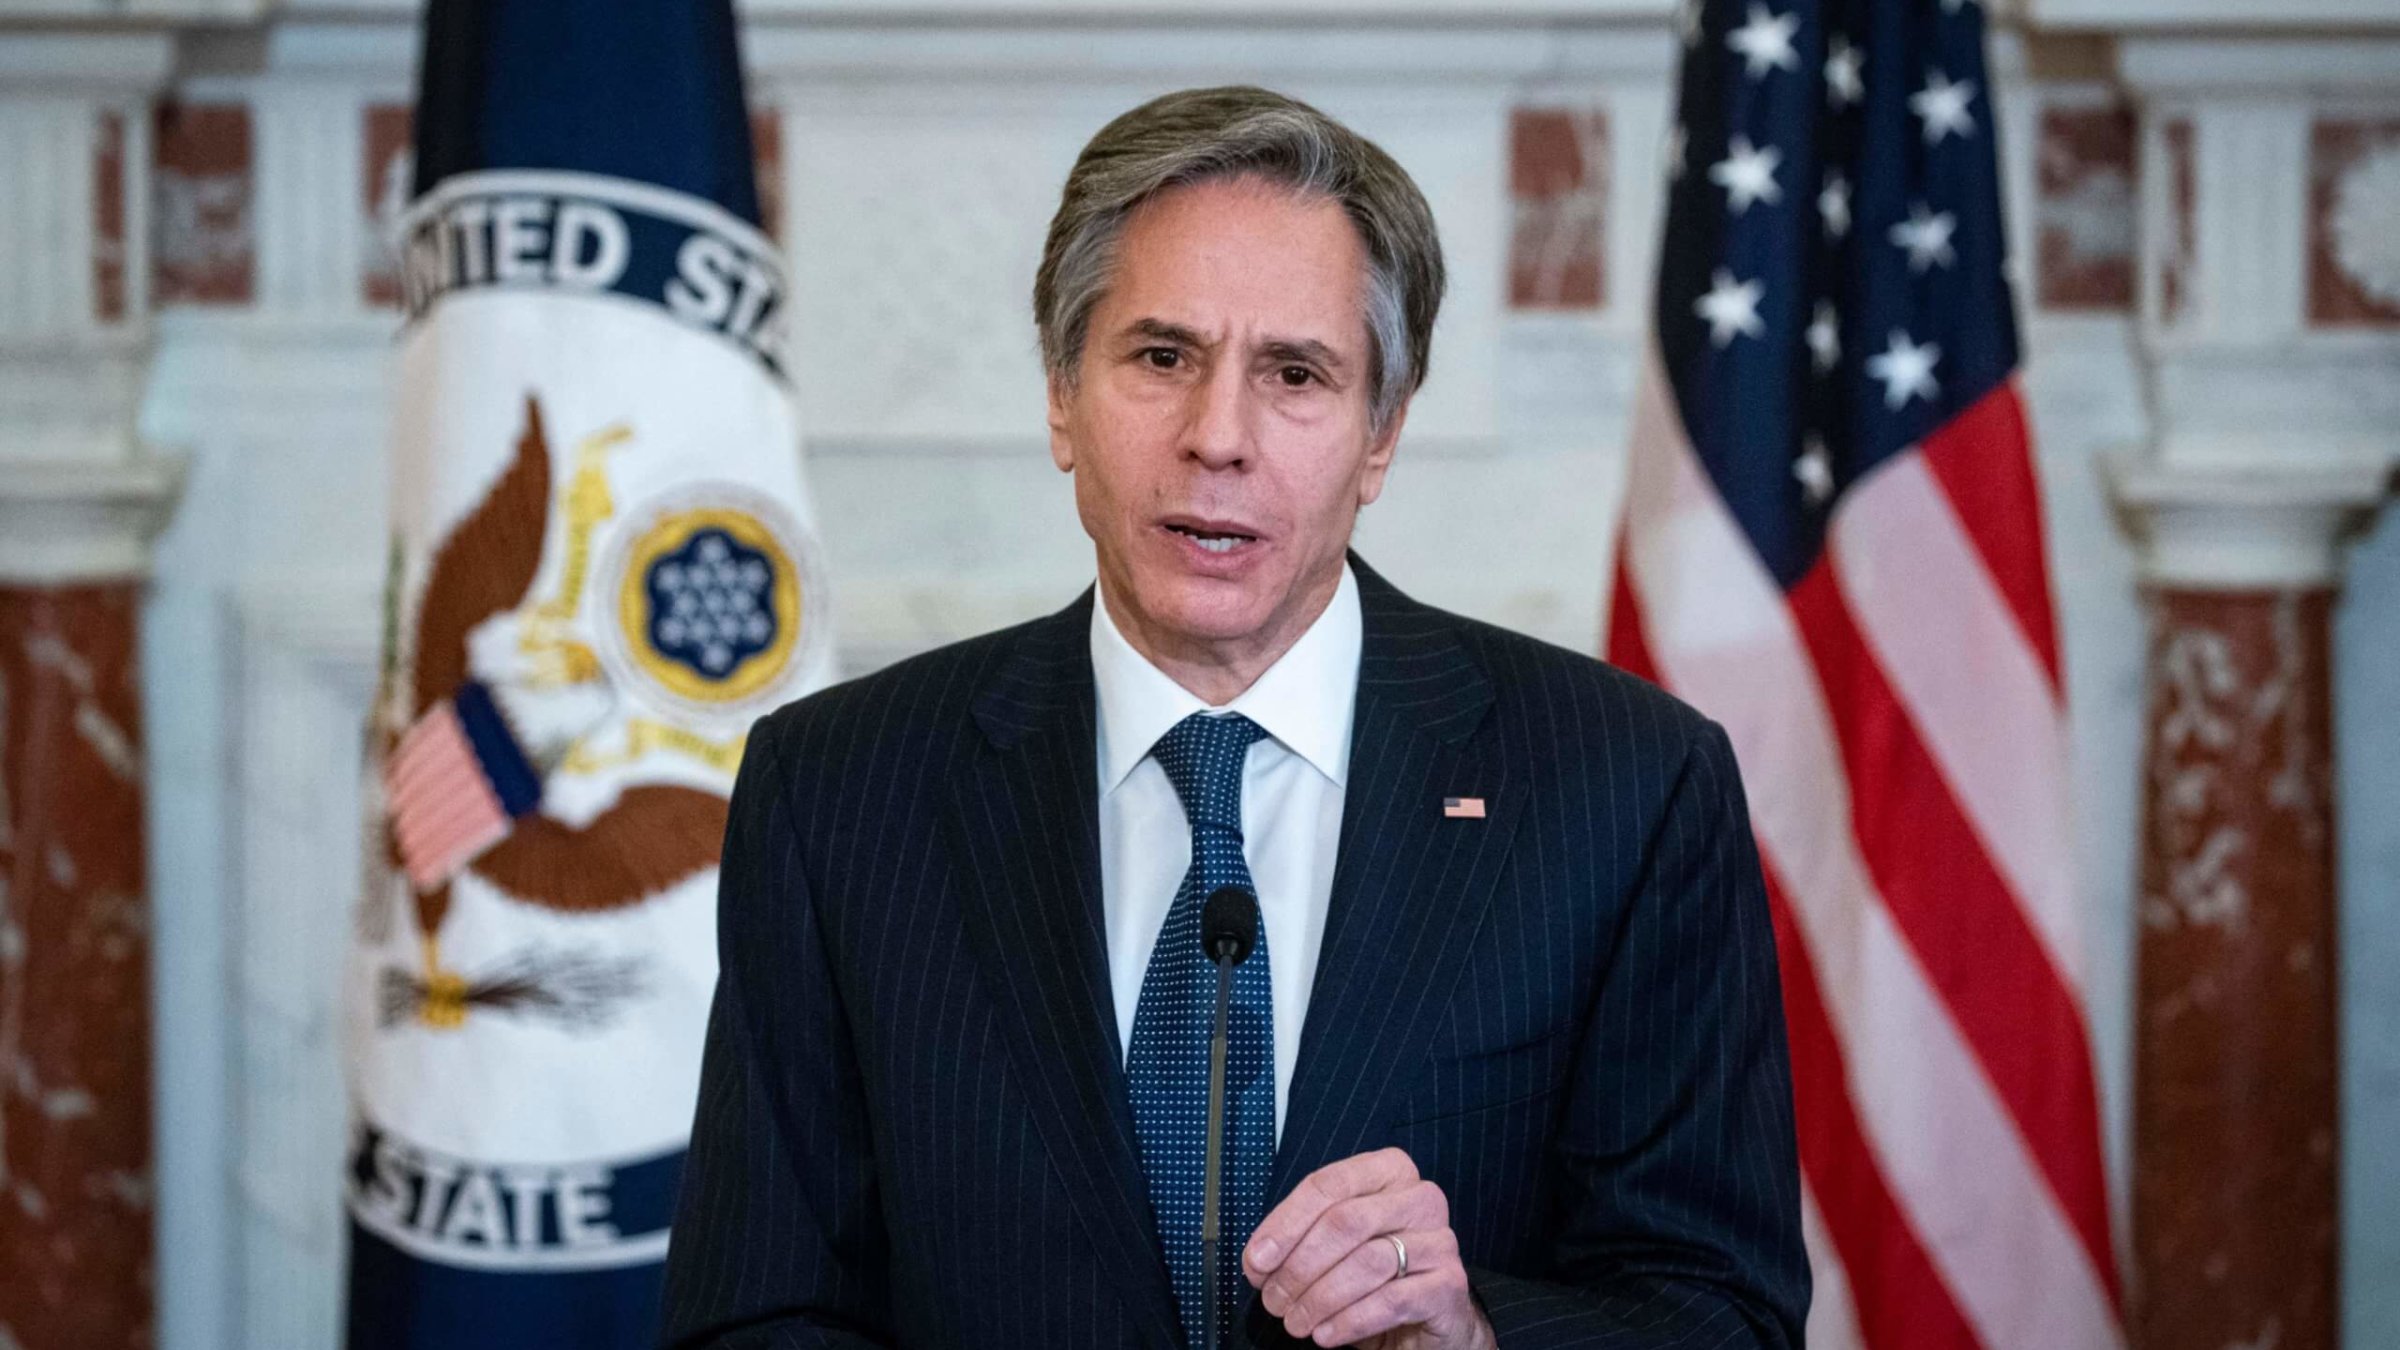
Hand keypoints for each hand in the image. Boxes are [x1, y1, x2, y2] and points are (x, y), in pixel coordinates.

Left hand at [1242, 1148, 1494, 1348]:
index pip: (1329, 1184)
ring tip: (1295, 1322)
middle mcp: (1420, 1197)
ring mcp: (1440, 1240)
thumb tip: (1258, 1261)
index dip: (1286, 1223)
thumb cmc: (1374, 1276)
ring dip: (1320, 1297)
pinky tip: (1325, 1335)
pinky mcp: (1450, 1285)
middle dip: (1300, 1265)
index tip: (1257, 1260)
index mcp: (1389, 1171)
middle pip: (1346, 1221)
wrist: (1427, 1320)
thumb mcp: (1333, 1249)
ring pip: (1368, 1262)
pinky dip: (1349, 1320)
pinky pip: (1392, 1300)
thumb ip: (1297, 1243)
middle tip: (1273, 1301)